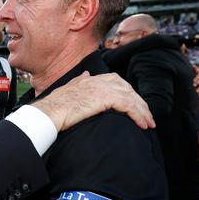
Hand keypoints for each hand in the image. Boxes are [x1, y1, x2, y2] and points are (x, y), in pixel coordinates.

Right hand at [31, 72, 154, 130]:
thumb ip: (79, 82)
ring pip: (131, 97)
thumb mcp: (68, 89)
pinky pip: (129, 106)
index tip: (135, 106)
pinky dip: (138, 115)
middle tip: (147, 116)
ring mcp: (103, 88)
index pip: (117, 82)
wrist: (49, 112)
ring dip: (143, 111)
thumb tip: (86, 75)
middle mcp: (99, 80)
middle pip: (127, 89)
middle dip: (140, 103)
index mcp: (91, 79)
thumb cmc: (54, 106)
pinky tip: (143, 125)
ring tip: (149, 123)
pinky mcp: (105, 98)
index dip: (128, 94)